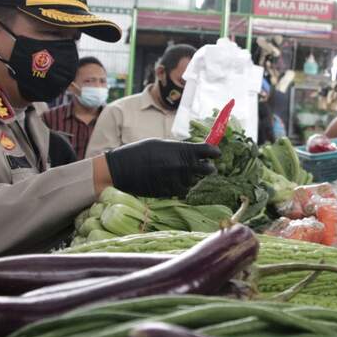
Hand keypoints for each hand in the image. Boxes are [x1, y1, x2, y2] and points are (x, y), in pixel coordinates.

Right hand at [105, 139, 220, 196]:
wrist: (120, 169)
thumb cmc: (139, 152)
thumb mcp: (161, 144)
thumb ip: (179, 148)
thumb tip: (195, 152)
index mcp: (182, 150)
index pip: (209, 151)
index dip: (214, 153)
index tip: (216, 154)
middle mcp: (183, 166)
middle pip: (208, 169)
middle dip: (208, 168)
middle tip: (207, 167)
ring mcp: (177, 181)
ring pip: (195, 182)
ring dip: (193, 178)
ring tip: (183, 173)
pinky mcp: (169, 192)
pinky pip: (182, 191)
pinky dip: (181, 187)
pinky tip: (174, 182)